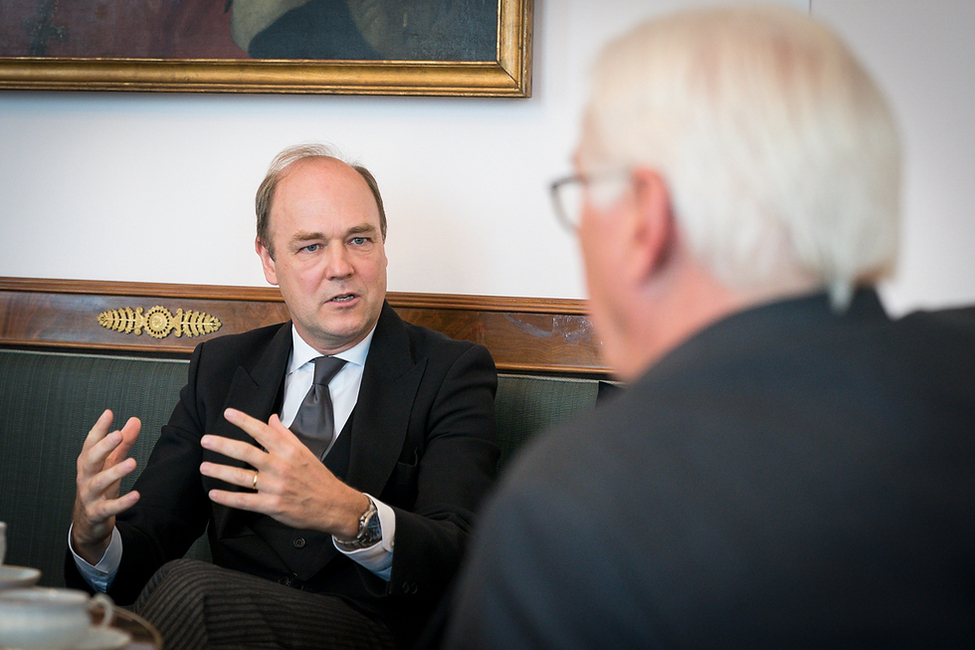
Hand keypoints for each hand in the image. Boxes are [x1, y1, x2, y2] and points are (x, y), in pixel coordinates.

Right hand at [71, 410, 141, 563]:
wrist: (88, 522)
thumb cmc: (100, 488)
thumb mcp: (111, 464)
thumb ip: (123, 444)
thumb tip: (134, 421)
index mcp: (88, 464)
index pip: (90, 443)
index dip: (99, 428)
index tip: (108, 413)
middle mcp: (85, 477)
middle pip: (90, 459)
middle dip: (103, 446)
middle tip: (118, 435)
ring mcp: (89, 496)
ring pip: (98, 482)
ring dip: (115, 472)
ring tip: (132, 462)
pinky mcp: (97, 513)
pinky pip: (109, 507)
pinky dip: (122, 502)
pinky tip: (135, 495)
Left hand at [200, 408, 368, 538]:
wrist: (333, 504)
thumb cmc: (318, 477)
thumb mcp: (304, 451)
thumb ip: (285, 435)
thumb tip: (272, 419)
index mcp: (288, 450)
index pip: (262, 431)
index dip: (244, 421)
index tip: (228, 413)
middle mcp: (280, 466)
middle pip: (246, 452)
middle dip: (223, 444)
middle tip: (206, 440)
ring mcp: (274, 487)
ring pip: (241, 477)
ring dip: (220, 470)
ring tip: (205, 466)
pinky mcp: (272, 505)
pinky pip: (245, 501)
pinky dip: (227, 498)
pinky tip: (214, 493)